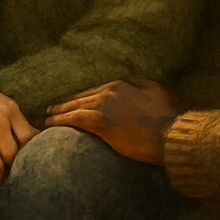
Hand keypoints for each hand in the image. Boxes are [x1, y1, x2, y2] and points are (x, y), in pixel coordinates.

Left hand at [45, 80, 177, 165]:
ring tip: (48, 118)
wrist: (172, 134)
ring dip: (58, 112)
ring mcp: (104, 105)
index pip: (94, 91)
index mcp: (121, 85)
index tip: (72, 103)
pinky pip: (73, 119)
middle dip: (66, 103)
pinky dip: (60, 121)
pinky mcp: (101, 122)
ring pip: (74, 106)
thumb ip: (141, 86)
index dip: (81, 98)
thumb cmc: (169, 117)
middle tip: (52, 109)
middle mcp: (109, 91)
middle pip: (81, 97)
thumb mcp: (157, 92)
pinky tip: (50, 125)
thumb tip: (132, 85)